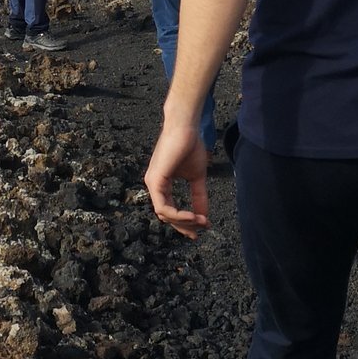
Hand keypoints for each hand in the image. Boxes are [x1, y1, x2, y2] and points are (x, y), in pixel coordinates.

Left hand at [144, 116, 208, 238]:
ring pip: (164, 214)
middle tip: (200, 231)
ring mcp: (153, 183)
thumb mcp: (197, 177)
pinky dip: (179, 215)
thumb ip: (199, 196)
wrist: (186, 128)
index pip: (170, 211)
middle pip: (166, 216)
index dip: (185, 222)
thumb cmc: (190, 146)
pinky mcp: (155, 180)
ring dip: (184, 221)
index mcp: (162, 185)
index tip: (201, 228)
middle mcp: (154, 186)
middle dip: (185, 226)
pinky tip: (193, 216)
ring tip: (201, 221)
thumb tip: (204, 216)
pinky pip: (164, 206)